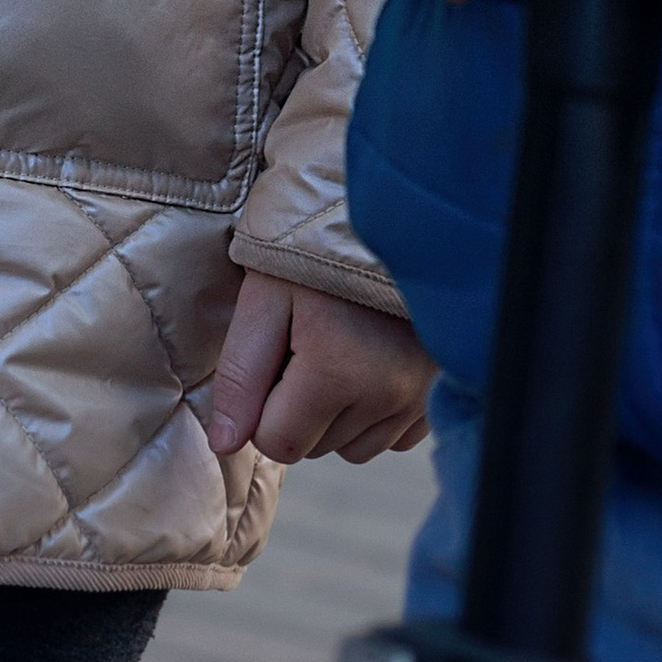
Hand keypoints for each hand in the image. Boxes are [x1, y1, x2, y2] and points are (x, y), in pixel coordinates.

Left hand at [201, 270, 434, 464]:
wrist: (391, 213)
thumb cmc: (317, 247)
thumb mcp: (265, 297)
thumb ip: (241, 375)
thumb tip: (225, 444)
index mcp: (336, 372)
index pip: (278, 444)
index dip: (262, 407)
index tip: (274, 357)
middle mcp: (385, 394)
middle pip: (315, 447)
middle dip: (298, 409)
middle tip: (306, 344)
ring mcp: (418, 397)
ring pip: (355, 448)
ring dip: (337, 416)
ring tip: (339, 351)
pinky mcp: (436, 394)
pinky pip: (394, 438)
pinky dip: (375, 415)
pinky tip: (369, 366)